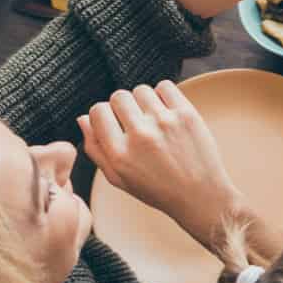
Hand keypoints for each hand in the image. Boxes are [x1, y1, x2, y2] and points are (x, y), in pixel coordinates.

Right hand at [79, 82, 241, 247]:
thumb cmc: (157, 189)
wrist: (200, 195)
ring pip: (141, 90)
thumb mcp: (118, 178)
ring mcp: (164, 123)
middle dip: (121, 106)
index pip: (97, 111)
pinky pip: (165, 86)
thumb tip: (83, 119)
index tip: (112, 122)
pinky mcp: (186, 114)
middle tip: (133, 120)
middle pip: (118, 97)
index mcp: (119, 153)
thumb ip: (95, 149)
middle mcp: (140, 135)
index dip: (102, 114)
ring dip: (142, 100)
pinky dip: (162, 94)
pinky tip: (165, 110)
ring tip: (150, 117)